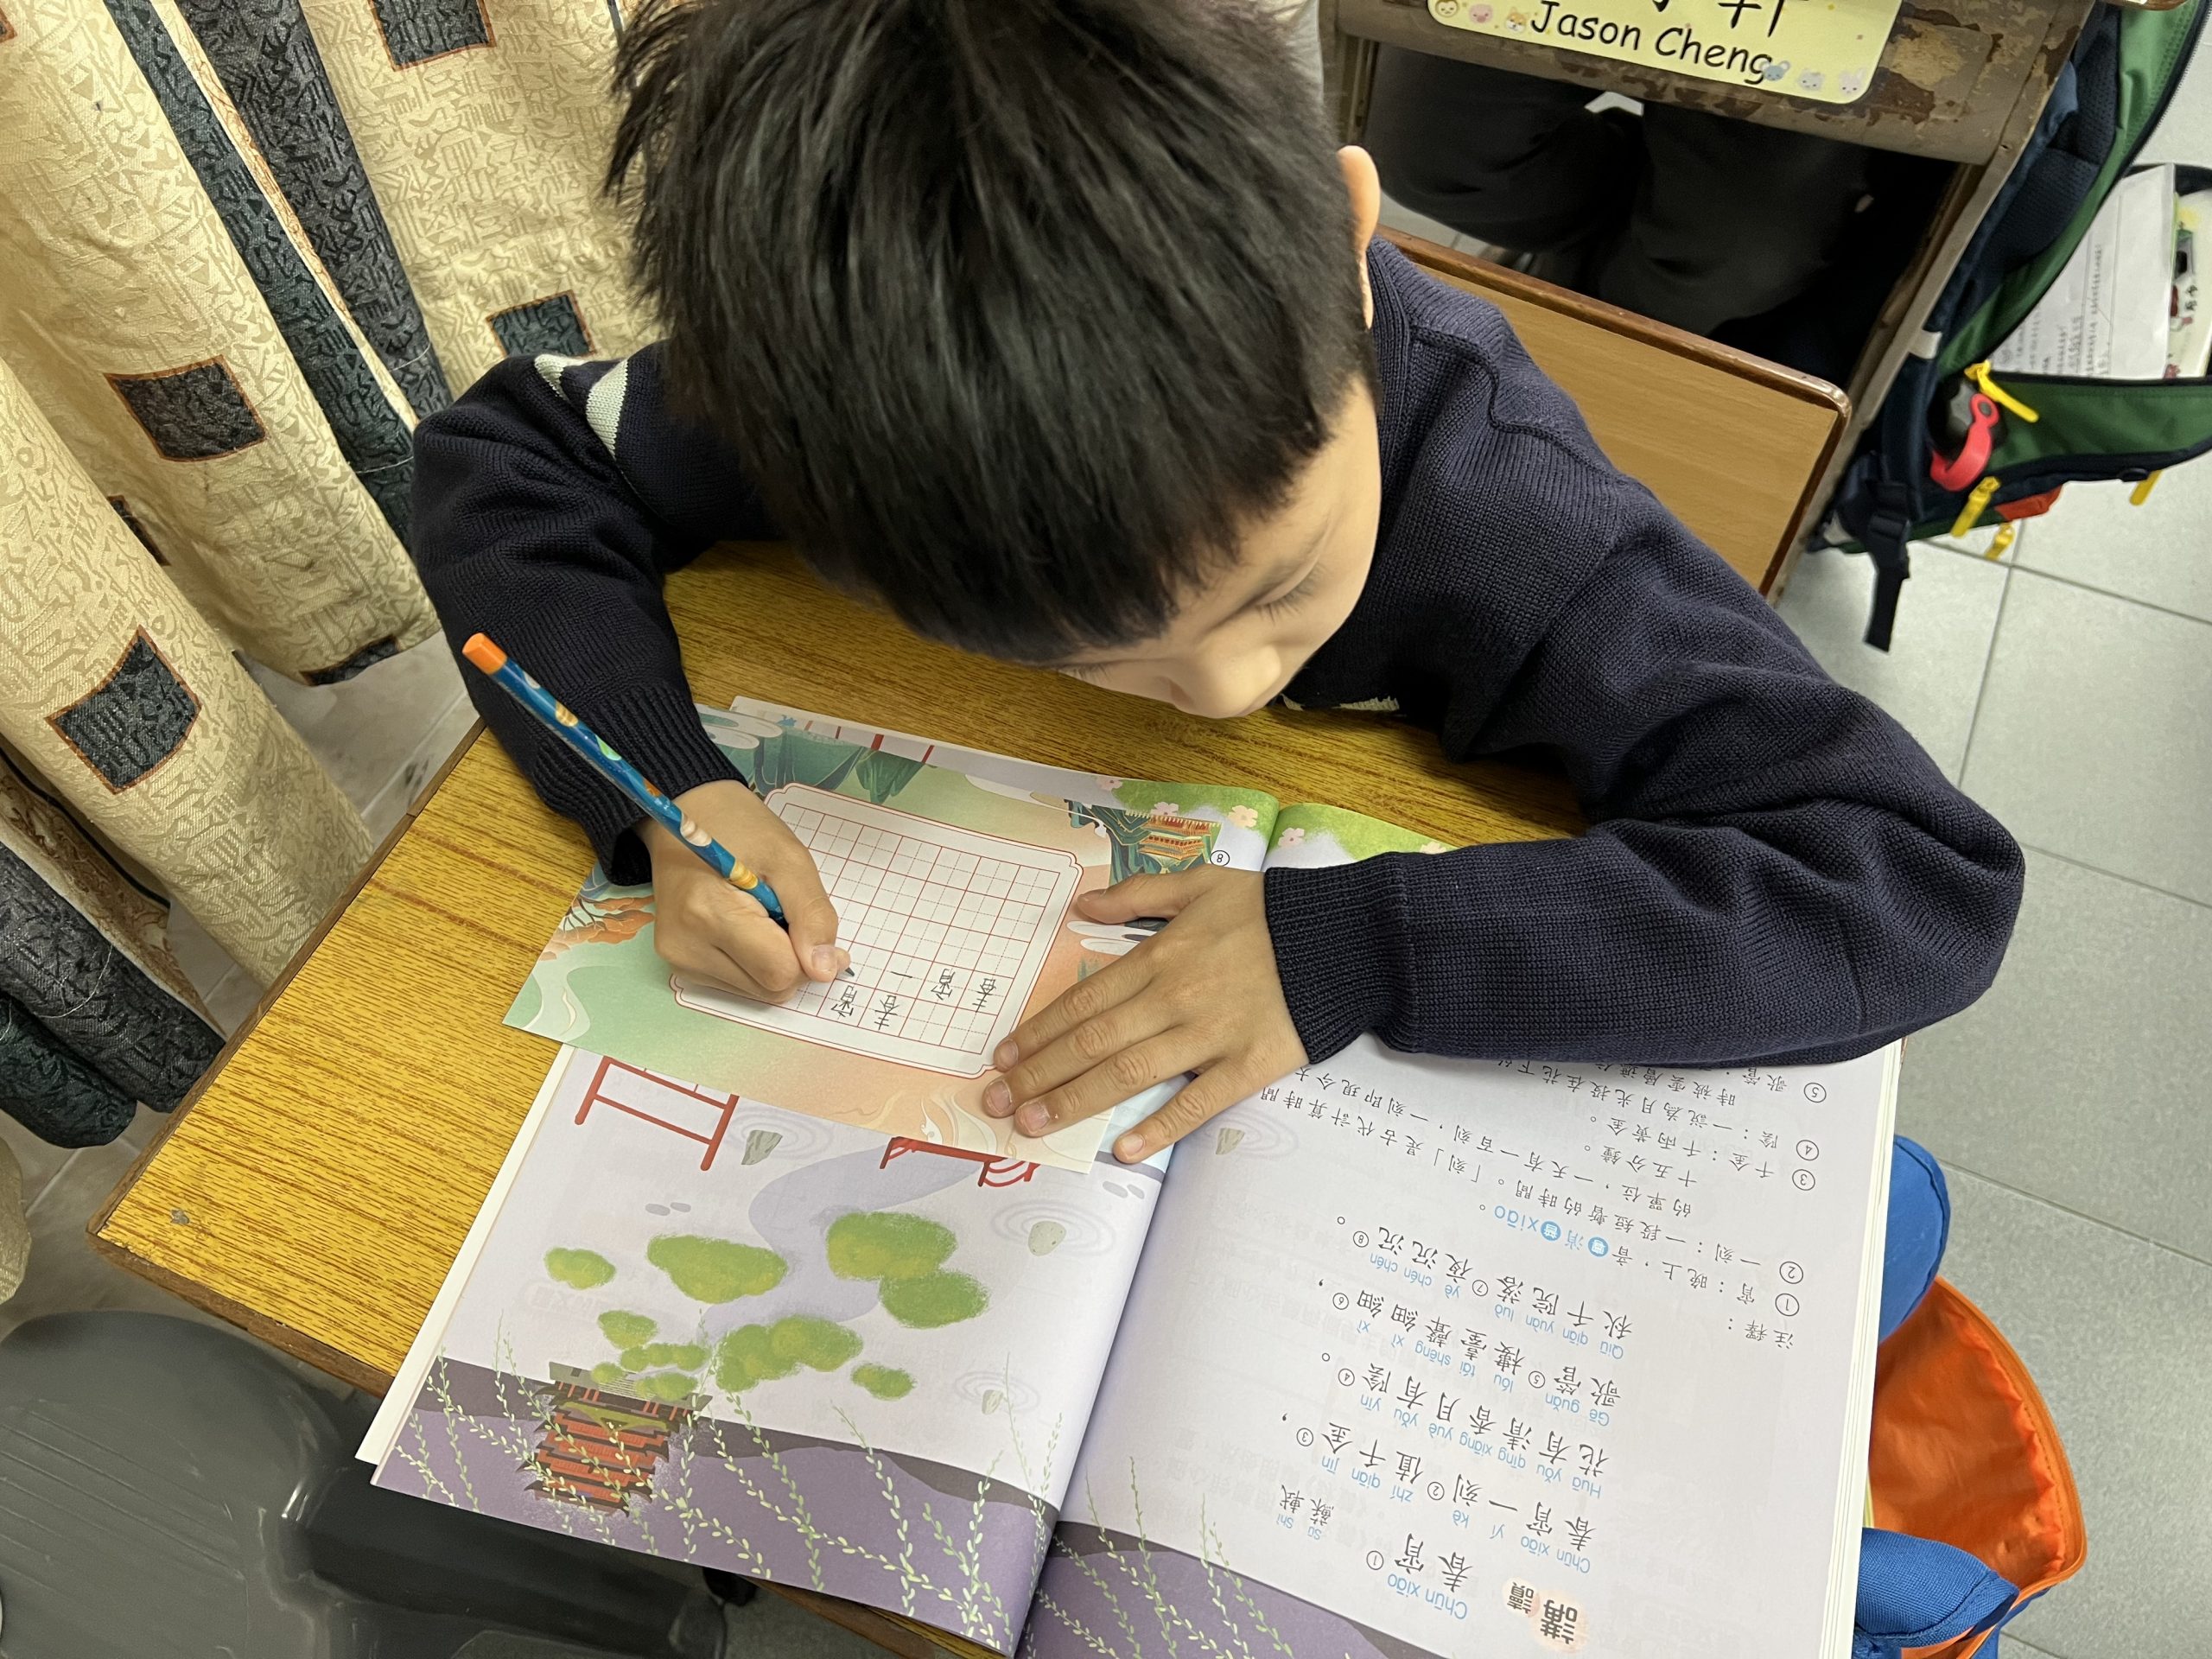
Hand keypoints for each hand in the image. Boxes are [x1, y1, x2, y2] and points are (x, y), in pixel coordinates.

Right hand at [644, 780, 845, 1000]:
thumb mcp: (790, 860)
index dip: (808, 954)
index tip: (807, 921)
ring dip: (773, 959)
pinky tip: (744, 925)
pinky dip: (754, 961)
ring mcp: (679, 959)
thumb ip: (813, 916)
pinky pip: (739, 983)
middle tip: (782, 910)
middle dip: (791, 957)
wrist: (689, 814)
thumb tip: (825, 971)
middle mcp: (686, 946)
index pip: (779, 972)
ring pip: (757, 990)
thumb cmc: (740, 828)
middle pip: (770, 987)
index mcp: (708, 914)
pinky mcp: (680, 963)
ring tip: (759, 913)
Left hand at [982, 866, 1306, 1162]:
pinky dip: (1160, 1126)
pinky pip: (1198, 1102)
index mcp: (1160, 956)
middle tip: (998, 1103)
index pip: (1084, 1002)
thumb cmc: (1270, 911)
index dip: (1039, 1032)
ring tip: (1034, 1125)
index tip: (1004, 1058)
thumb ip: (1137, 894)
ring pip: (1129, 1074)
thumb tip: (1080, 904)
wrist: (1345, 937)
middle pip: (1093, 1043)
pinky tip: (1125, 1149)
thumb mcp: (1201, 883)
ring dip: (1076, 1102)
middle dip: (1039, 1075)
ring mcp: (1210, 1035)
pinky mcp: (1248, 1065)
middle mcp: (1174, 998)